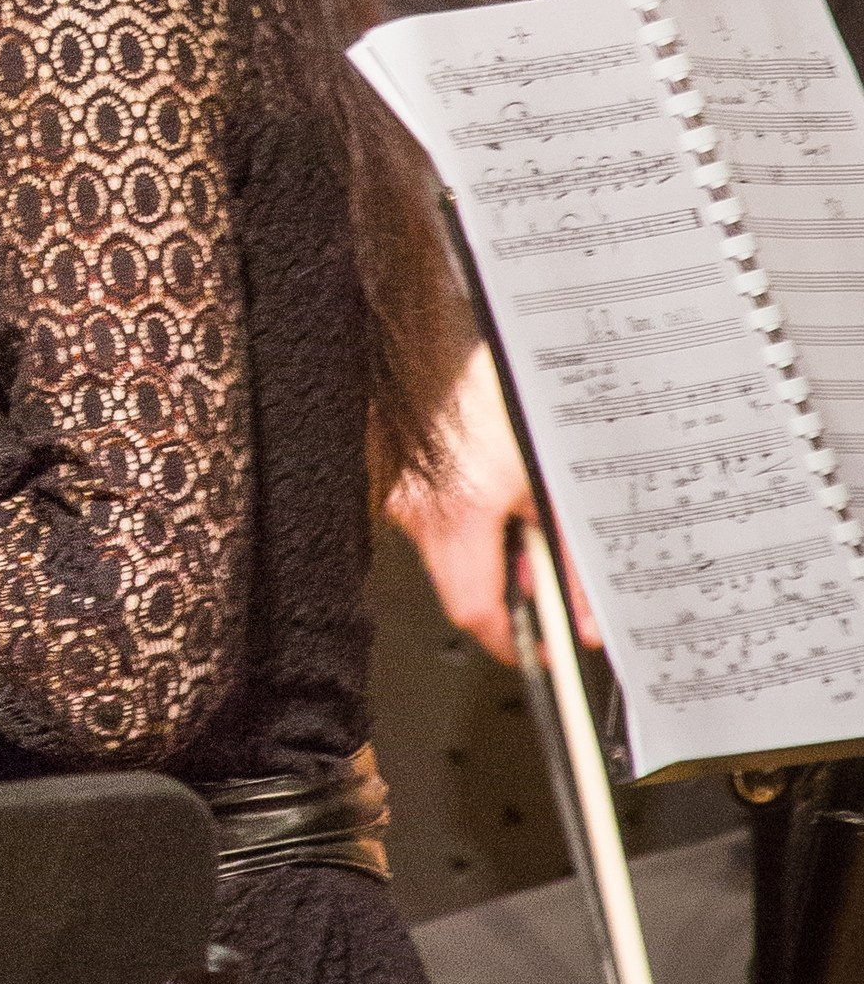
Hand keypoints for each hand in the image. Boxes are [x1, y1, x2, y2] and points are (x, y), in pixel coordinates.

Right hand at [390, 342, 598, 664]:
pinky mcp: (400, 476)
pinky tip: (494, 489)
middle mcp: (420, 504)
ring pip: (446, 556)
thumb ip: (577, 562)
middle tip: (547, 565)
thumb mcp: (565, 485)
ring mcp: (404, 490)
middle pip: (460, 586)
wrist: (488, 333)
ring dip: (490, 551)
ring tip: (523, 508)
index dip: (515, 640)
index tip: (541, 650)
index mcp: (464, 508)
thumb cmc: (523, 393)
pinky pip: (433, 523)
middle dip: (510, 587)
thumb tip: (582, 620)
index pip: (477, 611)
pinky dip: (469, 523)